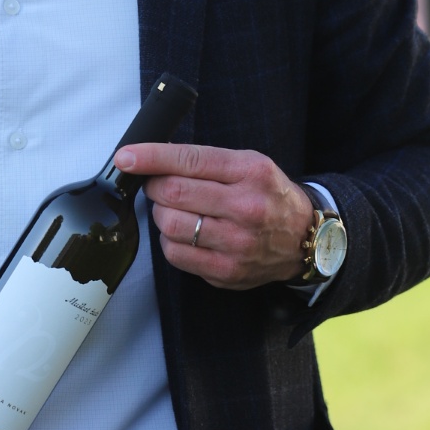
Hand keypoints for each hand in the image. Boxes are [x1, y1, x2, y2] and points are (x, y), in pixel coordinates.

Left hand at [115, 142, 315, 290]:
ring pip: (169, 225)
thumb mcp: (248, 163)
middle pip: (173, 193)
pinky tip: (185, 233)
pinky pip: (175, 254)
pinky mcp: (225, 273)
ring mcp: (236, 244)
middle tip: (160, 185)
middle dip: (155, 186)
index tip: (126, 156)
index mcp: (250, 172)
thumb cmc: (268, 195)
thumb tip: (153, 159)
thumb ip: (205, 160)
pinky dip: (169, 240)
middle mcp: (245, 208)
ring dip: (161, 213)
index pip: (188, 160)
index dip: (150, 157)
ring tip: (175, 209)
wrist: (303, 240)